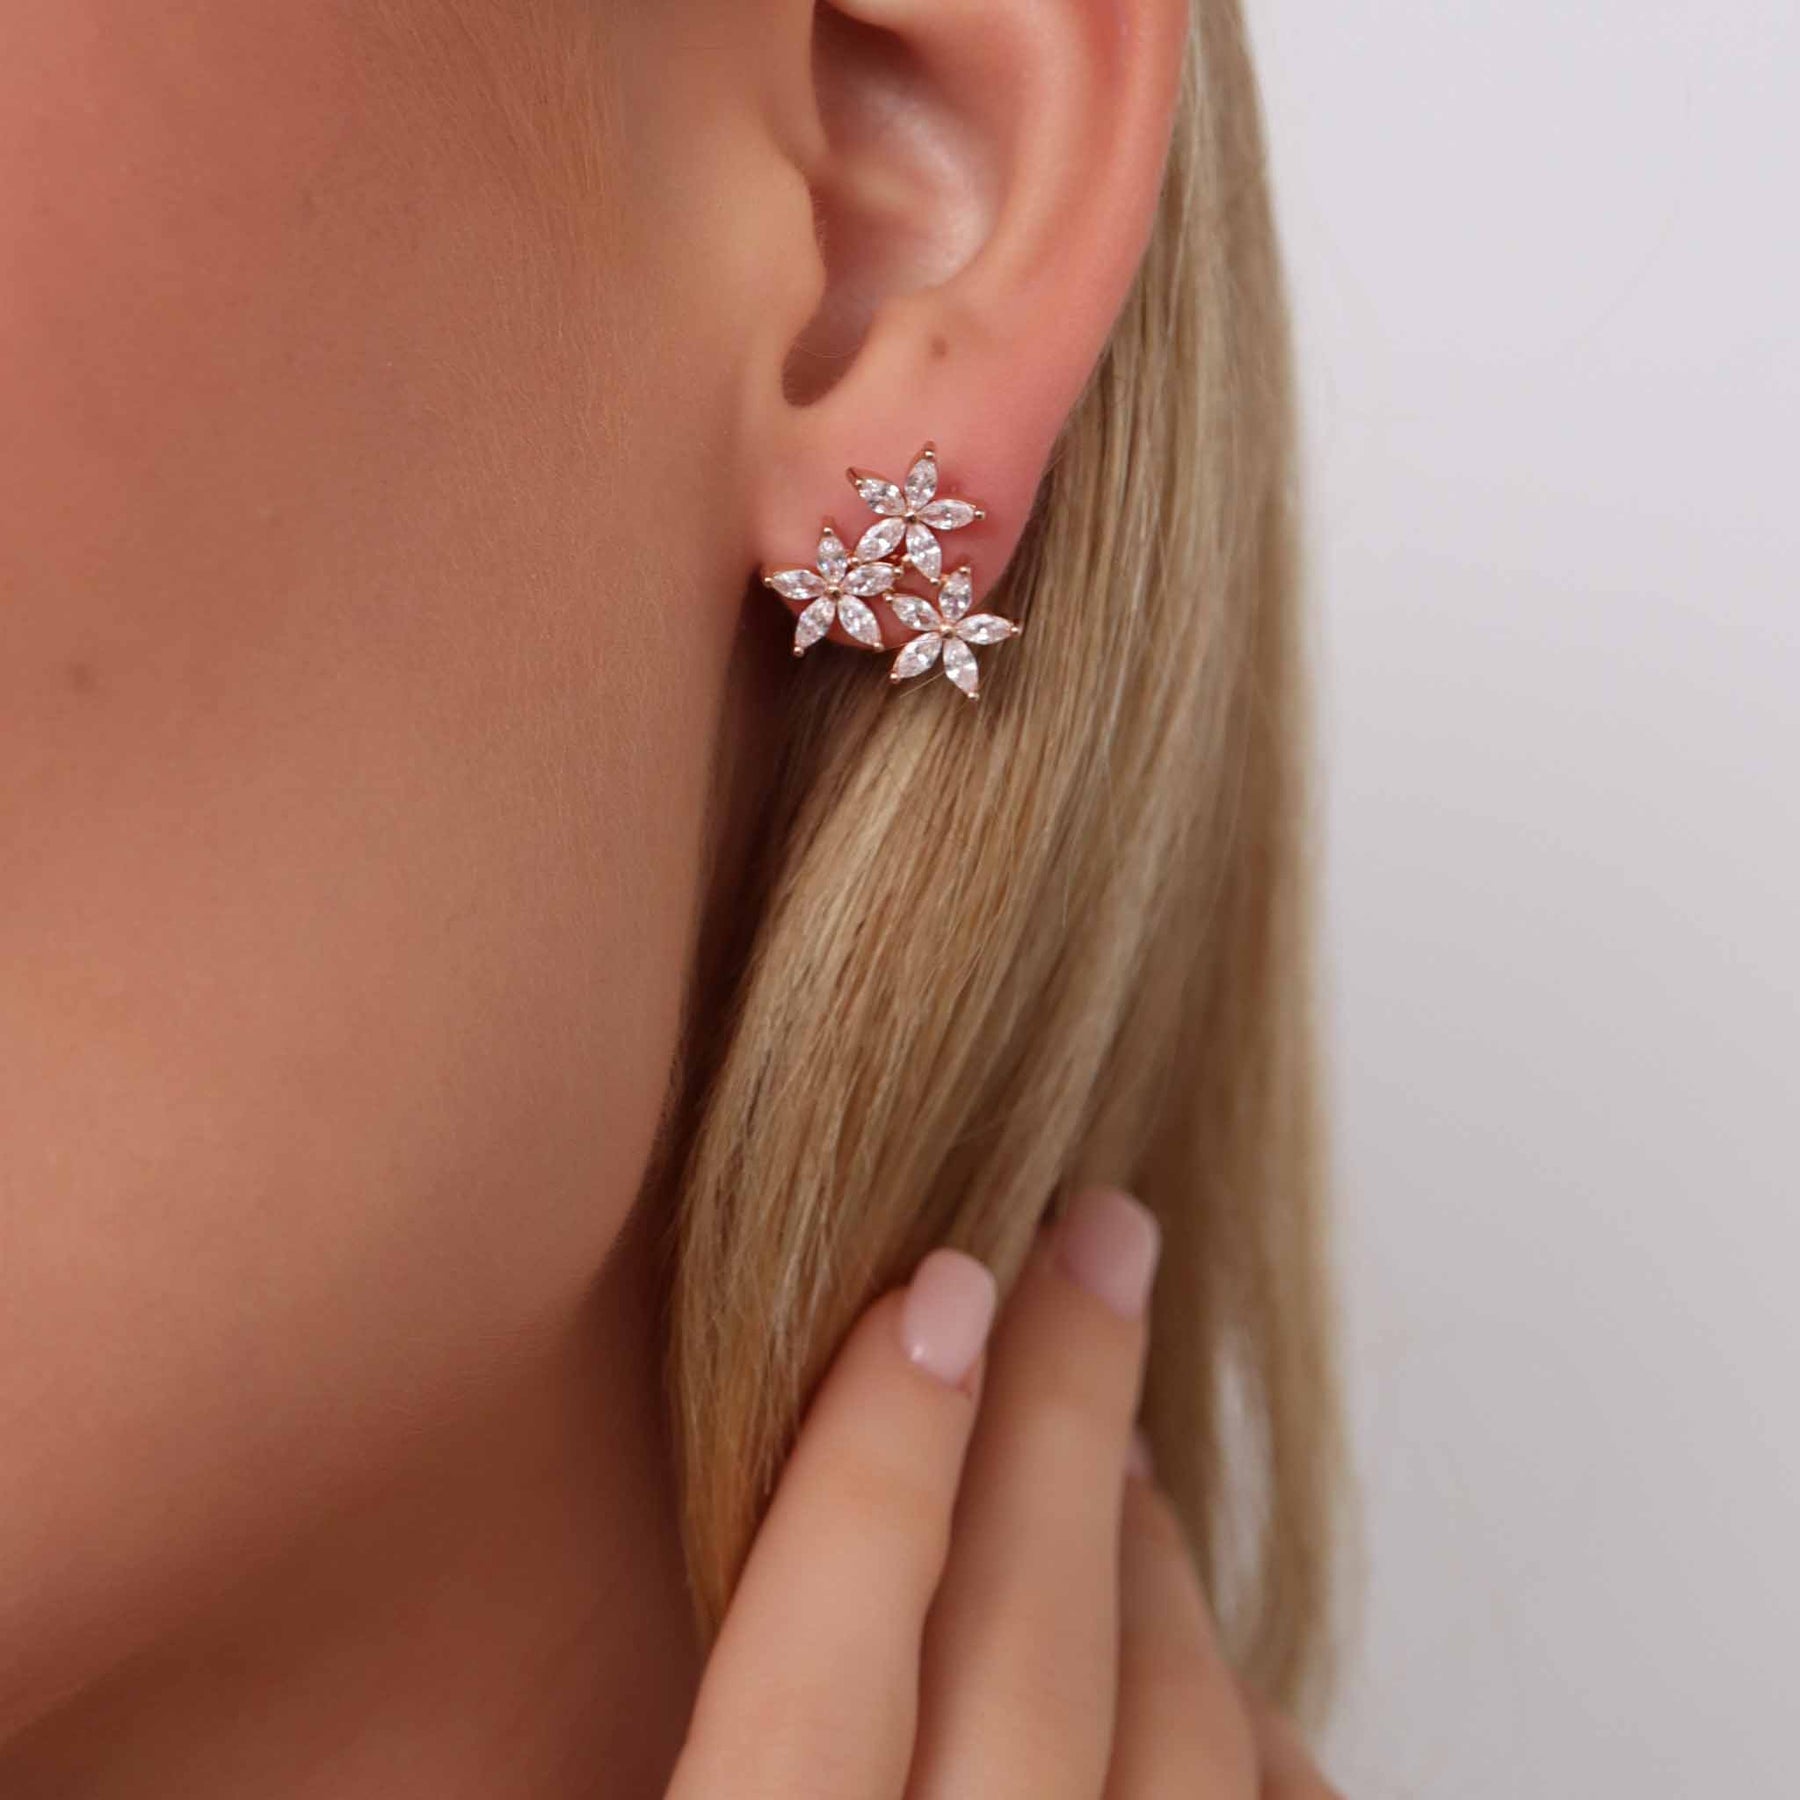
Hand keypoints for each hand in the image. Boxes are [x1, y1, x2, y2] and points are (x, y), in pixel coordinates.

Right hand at [668, 1188, 1339, 1799]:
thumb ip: (661, 1735)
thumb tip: (641, 1568)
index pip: (804, 1704)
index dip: (865, 1477)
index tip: (930, 1295)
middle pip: (1028, 1675)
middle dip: (1061, 1424)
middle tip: (1096, 1236)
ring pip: (1178, 1746)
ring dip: (1153, 1561)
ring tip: (1122, 1451)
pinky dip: (1257, 1725)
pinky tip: (1206, 1668)